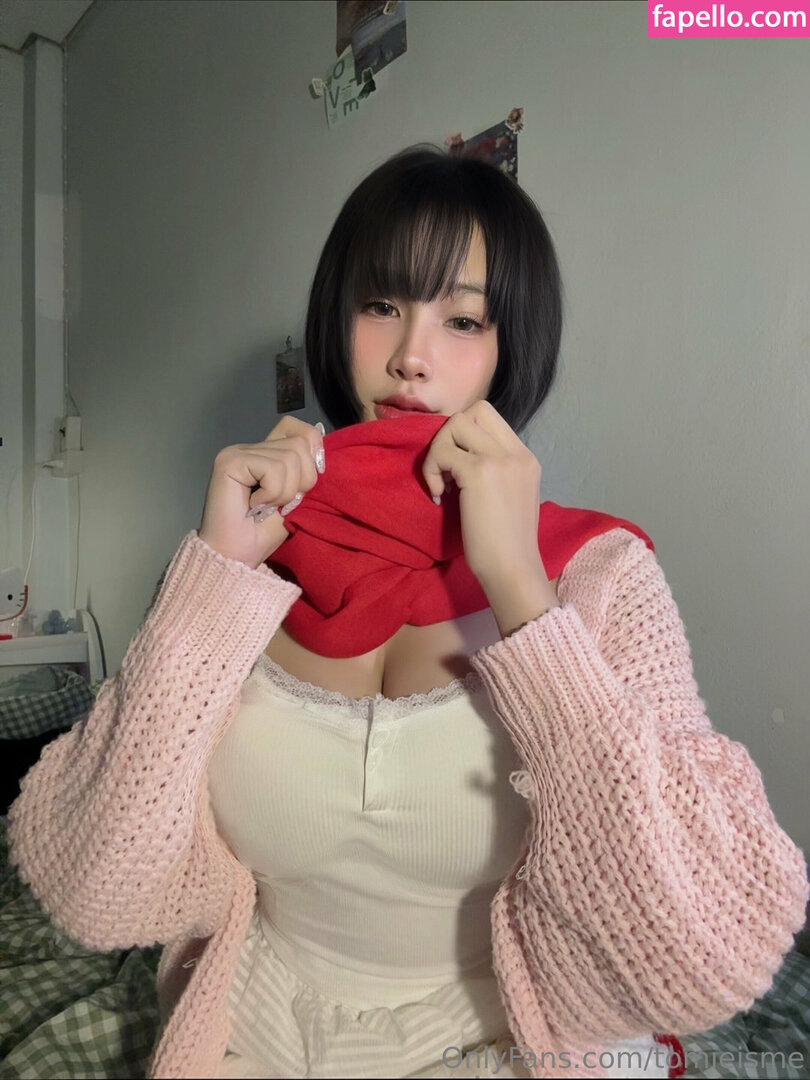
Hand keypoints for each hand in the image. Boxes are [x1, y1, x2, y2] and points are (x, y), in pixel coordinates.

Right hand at [198, 416, 324, 568]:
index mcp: (266, 453)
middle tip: (280, 504)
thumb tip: (320, 451)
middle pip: (300, 443)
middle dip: (302, 480)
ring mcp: (238, 451)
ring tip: (265, 507)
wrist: (235, 558)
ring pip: (290, 457)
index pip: (297, 428)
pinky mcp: (231, 461)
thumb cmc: (262, 534)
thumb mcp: (296, 500)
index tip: (306, 482)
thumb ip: (305, 472)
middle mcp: (250, 447)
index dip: (312, 449)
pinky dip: (272, 493)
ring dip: (285, 492)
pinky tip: (254, 506)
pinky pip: (273, 469)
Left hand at [421, 401, 548, 596]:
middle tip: (447, 471)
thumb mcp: (511, 497)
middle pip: (474, 411)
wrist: (513, 570)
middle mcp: (516, 453)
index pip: (489, 418)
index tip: (458, 470)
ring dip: (439, 451)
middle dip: (450, 436)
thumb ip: (497, 472)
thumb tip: (462, 458)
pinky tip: (440, 498)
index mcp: (526, 458)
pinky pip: (442, 453)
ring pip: (455, 425)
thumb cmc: (508, 545)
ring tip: (443, 485)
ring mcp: (499, 460)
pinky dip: (432, 471)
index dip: (464, 436)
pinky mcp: (479, 472)